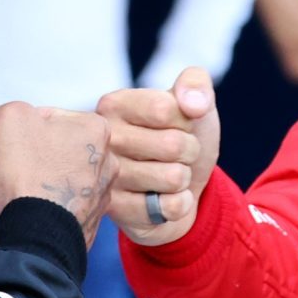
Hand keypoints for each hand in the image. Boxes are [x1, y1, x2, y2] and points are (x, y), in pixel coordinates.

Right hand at [0, 104, 114, 245]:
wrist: (37, 235)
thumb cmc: (29, 176)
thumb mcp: (6, 119)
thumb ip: (3, 114)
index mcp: (95, 127)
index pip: (44, 116)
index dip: (16, 130)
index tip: (5, 145)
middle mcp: (107, 160)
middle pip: (54, 146)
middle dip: (30, 154)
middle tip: (11, 166)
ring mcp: (102, 193)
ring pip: (59, 175)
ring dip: (39, 178)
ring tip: (22, 189)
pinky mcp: (91, 220)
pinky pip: (63, 203)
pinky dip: (47, 203)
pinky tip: (33, 207)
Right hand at [96, 67, 220, 246]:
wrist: (180, 185)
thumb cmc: (180, 136)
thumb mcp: (193, 103)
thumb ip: (195, 84)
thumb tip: (194, 104)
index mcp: (114, 104)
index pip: (165, 109)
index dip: (186, 120)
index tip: (177, 125)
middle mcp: (102, 140)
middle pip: (172, 145)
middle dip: (189, 151)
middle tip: (174, 154)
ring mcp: (106, 178)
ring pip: (174, 177)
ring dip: (183, 179)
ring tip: (165, 176)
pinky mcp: (118, 212)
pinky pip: (171, 207)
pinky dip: (179, 204)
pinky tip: (161, 199)